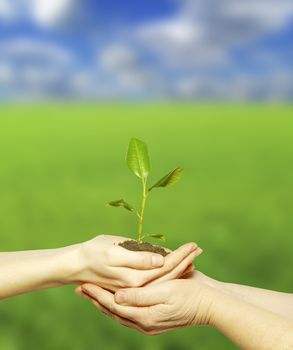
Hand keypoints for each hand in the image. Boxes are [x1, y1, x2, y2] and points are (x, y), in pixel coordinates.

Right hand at [69, 235, 201, 290]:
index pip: (166, 267)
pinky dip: (167, 273)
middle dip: (184, 260)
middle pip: (168, 273)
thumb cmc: (94, 253)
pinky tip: (175, 267)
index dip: (181, 256)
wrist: (75, 266)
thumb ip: (139, 259)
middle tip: (199, 248)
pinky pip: (155, 280)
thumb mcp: (115, 252)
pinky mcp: (132, 285)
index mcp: (136, 279)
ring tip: (193, 257)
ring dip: (179, 266)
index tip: (194, 246)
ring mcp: (136, 288)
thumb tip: (162, 260)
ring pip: (163, 278)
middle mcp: (139, 287)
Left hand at [77, 278, 214, 334]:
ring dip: (104, 303)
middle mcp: (143, 324)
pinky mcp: (153, 320)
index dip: (98, 294)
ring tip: (91, 293)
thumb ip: (140, 296)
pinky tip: (113, 300)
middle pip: (113, 311)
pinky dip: (117, 306)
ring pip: (119, 314)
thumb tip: (117, 297)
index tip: (83, 284)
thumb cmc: (190, 295)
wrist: (210, 305)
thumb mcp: (166, 292)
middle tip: (80, 288)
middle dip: (96, 298)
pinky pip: (128, 314)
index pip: (114, 305)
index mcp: (145, 317)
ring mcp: (148, 324)